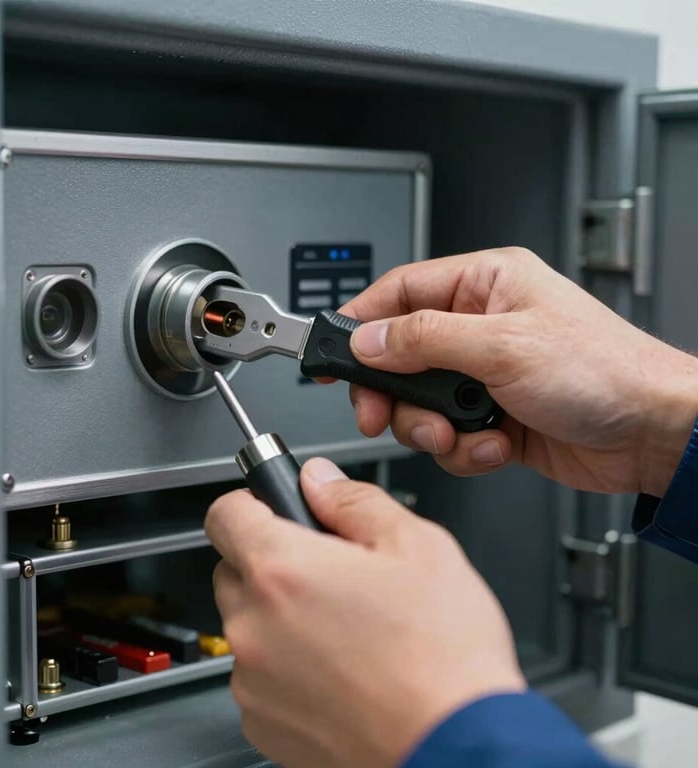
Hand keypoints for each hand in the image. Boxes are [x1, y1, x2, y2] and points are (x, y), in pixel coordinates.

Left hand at [206, 458, 524, 767]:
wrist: (457, 745)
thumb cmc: (443, 655)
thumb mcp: (415, 545)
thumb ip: (354, 501)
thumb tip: (320, 480)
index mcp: (283, 569)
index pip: (225, 513)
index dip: (252, 502)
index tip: (274, 509)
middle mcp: (254, 625)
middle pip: (235, 569)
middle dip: (273, 561)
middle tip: (331, 573)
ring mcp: (253, 680)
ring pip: (248, 624)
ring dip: (280, 616)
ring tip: (345, 628)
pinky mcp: (263, 723)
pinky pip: (258, 675)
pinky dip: (285, 666)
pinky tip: (340, 668)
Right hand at [342, 248, 697, 496]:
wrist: (652, 435)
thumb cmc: (604, 372)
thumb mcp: (502, 346)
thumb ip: (424, 339)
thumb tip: (368, 339)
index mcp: (484, 285)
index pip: (399, 293)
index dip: (359, 323)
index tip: (329, 353)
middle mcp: (480, 326)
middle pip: (399, 355)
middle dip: (391, 392)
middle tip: (380, 414)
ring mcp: (484, 374)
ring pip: (418, 402)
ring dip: (430, 427)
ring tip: (459, 433)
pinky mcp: (491, 415)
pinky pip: (448, 434)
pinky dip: (463, 448)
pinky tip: (494, 445)